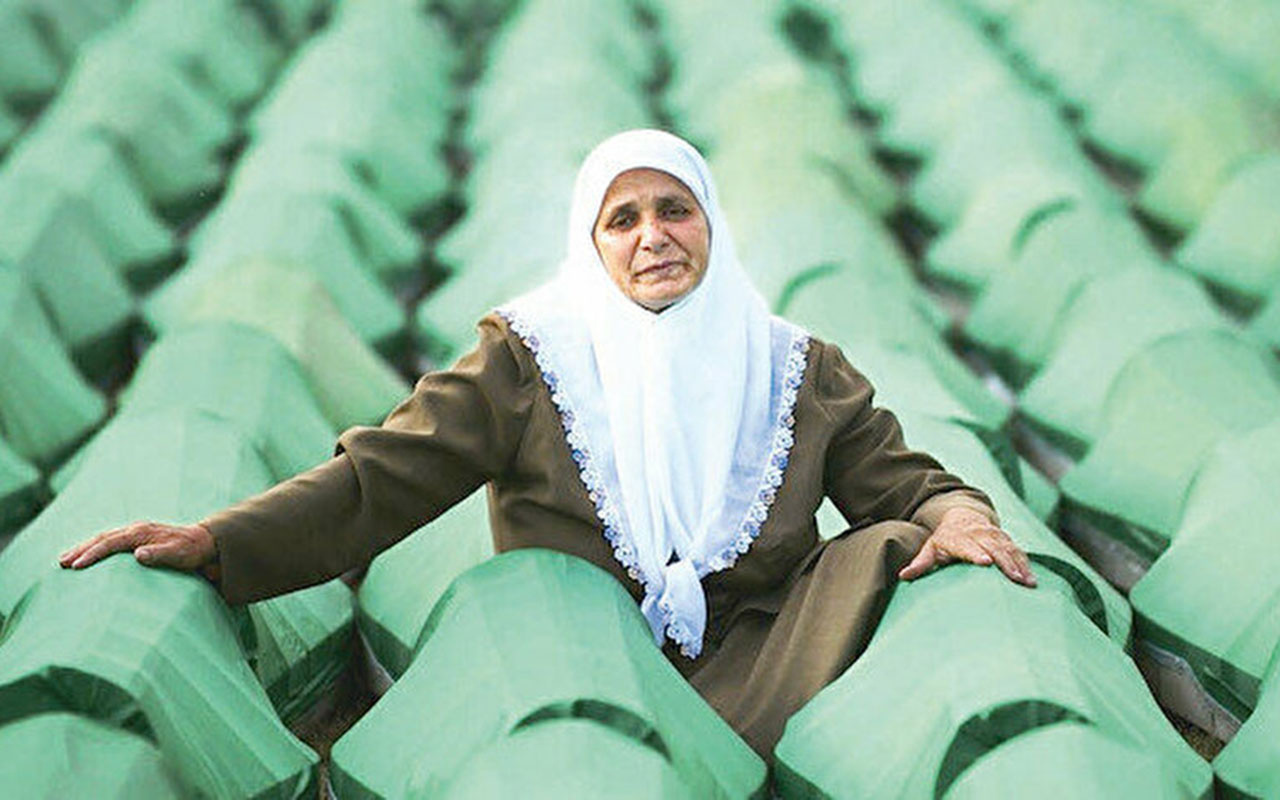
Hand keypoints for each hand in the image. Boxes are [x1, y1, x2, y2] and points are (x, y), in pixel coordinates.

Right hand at [59, 521, 217, 574]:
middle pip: (102, 538)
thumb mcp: (180, 554)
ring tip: (66, 561)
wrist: (204, 543)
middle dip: (81, 549)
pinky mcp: (137, 540)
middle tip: (61, 563)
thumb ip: (160, 554)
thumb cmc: (192, 550)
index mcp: (142, 532)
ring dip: (84, 548)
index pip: (111, 542)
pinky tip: (87, 557)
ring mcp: (136, 533)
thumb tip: (138, 554)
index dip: (93, 553)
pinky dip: (96, 548)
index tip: (77, 565)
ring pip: (104, 538)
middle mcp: (136, 530)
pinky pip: (111, 542)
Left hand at [898, 507, 1035, 586]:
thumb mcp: (931, 547)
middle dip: (1005, 562)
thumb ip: (921, 563)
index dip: (976, 553)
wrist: (963, 515)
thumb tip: (903, 576)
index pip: (967, 545)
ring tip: (1027, 583)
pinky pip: (1017, 551)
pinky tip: (1032, 579)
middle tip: (1015, 579)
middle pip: (993, 548)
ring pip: (1008, 549)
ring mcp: (993, 535)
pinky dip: (1025, 564)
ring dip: (1019, 566)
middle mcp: (978, 534)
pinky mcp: (1005, 539)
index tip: (985, 562)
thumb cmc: (945, 538)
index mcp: (958, 537)